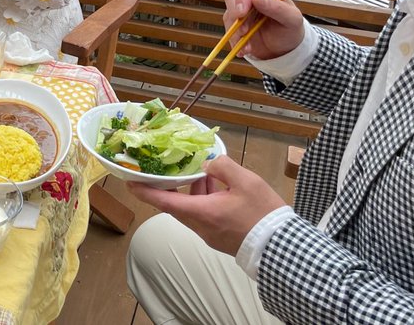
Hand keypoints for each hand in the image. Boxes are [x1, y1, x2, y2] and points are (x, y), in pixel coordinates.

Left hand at [128, 155, 286, 255]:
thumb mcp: (246, 181)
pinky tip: (220, 187)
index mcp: (202, 213)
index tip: (129, 181)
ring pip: (193, 209)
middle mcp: (201, 227)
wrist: (284, 247)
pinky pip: (205, 215)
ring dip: (195, 191)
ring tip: (207, 173)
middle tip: (171, 168)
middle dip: (174, 185)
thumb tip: (209, 164)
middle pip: (178, 204)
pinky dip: (206, 200)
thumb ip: (223, 167)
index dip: (144, 191)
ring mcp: (210, 235)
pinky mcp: (221, 238)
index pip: (163, 202)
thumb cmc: (263, 215)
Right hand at [223, 0, 306, 59]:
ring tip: (248, 46)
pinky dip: (235, 41)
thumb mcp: (292, 20)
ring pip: (229, 15)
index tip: (242, 12)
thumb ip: (277, 7)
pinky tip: (244, 50)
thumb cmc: (291, 29)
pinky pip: (229, 30)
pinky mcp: (235, 24)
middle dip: (236, 15)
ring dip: (236, 32)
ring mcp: (242, 10)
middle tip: (243, 31)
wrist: (284, 48)